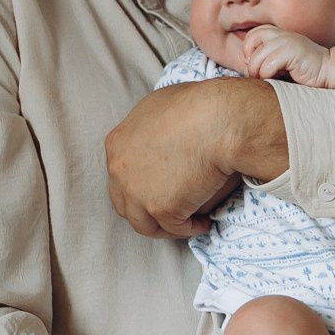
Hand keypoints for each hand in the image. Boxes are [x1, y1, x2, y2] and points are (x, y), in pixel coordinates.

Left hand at [105, 78, 286, 238]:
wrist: (218, 120)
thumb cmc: (198, 106)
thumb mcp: (159, 108)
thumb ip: (149, 131)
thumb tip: (160, 143)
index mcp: (117, 145)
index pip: (121, 176)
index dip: (141, 185)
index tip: (161, 188)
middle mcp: (120, 171)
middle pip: (127, 203)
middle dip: (147, 209)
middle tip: (172, 210)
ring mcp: (138, 193)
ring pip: (145, 224)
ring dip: (166, 226)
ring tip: (188, 222)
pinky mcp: (162, 208)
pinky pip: (175, 228)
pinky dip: (189, 229)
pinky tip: (203, 224)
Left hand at [239, 26, 330, 86]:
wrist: (328, 70)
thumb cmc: (304, 69)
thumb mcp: (282, 58)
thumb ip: (267, 56)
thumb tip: (246, 65)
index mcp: (279, 34)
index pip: (253, 33)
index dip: (248, 49)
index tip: (253, 63)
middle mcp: (282, 34)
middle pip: (252, 40)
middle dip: (249, 59)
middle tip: (254, 72)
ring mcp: (287, 42)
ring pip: (258, 55)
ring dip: (256, 70)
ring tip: (263, 78)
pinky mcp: (292, 53)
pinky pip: (268, 64)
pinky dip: (267, 75)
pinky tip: (275, 78)